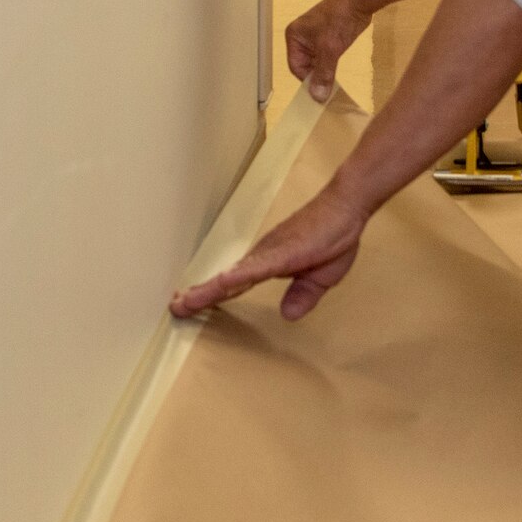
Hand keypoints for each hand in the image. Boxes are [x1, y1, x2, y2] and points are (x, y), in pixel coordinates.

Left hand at [170, 188, 368, 320]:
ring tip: (186, 301)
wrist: (347, 206)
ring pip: (235, 276)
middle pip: (227, 281)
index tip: (190, 304)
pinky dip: (237, 277)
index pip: (236, 284)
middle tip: (175, 307)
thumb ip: (303, 295)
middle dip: (201, 295)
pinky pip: (256, 268)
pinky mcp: (283, 251)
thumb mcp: (321, 277)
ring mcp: (271, 252)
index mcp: (271, 263)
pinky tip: (222, 284)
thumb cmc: (334, 235)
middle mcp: (264, 257)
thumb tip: (288, 315)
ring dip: (210, 289)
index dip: (213, 295)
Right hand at [286, 0, 373, 100]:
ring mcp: (315, 38)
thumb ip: (323, 73)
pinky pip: (326, 57)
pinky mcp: (329, 38)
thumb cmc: (340, 21)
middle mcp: (301, 38)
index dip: (307, 80)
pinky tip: (338, 76)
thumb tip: (317, 97)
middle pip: (305, 66)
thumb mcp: (329, 49)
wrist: (360, 0)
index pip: (295, 66)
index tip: (319, 93)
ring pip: (316, 62)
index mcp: (294, 36)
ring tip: (333, 86)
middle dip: (316, 77)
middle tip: (327, 92)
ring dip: (325, 72)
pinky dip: (331, 66)